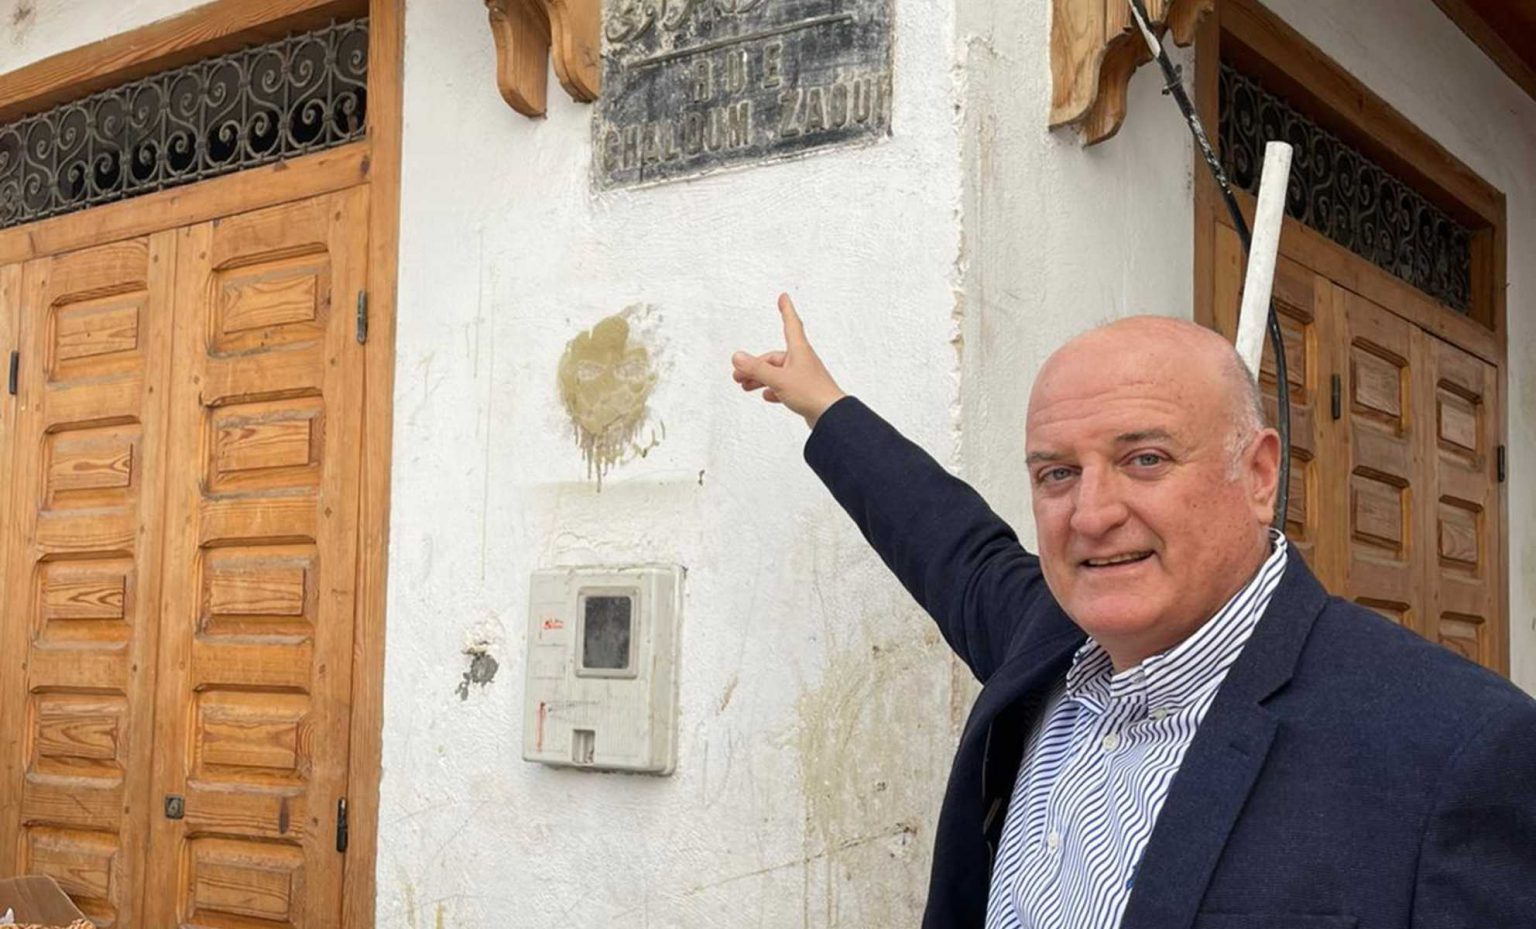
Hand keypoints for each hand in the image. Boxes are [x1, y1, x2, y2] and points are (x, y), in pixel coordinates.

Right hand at [732, 293, 846, 429]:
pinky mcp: (805, 392)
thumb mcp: (778, 379)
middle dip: (755, 365)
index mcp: (799, 351)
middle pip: (774, 357)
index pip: (791, 324)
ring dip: (761, 378)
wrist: (832, 416)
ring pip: (777, 373)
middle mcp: (802, 361)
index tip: (784, 297)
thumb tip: (737, 357)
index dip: (786, 310)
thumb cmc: (811, 393)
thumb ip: (756, 369)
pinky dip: (774, 390)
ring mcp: (803, 377)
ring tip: (745, 386)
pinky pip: (785, 387)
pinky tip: (768, 396)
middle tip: (738, 375)